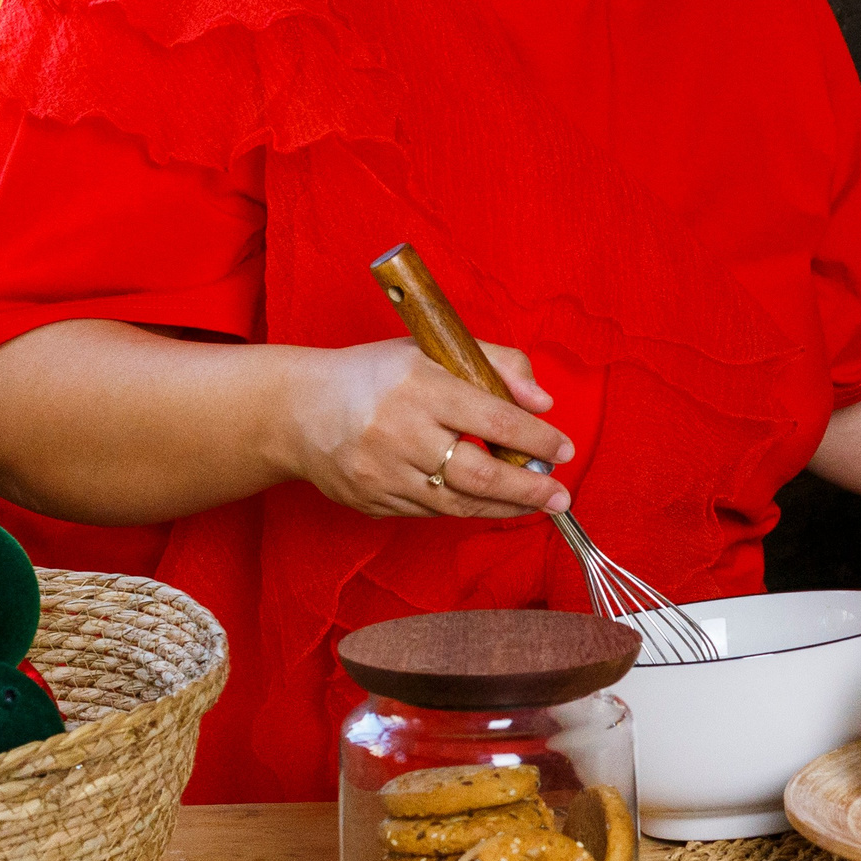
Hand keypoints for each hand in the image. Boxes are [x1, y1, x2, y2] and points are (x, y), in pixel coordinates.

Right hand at [272, 338, 574, 520]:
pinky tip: (489, 500)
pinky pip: (432, 511)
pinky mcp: (372, 502)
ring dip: (505, 506)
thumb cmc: (375, 374)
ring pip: (458, 502)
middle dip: (529, 488)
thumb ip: (496, 364)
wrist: (297, 411)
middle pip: (480, 473)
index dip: (536, 438)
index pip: (493, 419)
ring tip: (537, 504)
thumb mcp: (432, 349)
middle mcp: (399, 431)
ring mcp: (383, 473)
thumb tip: (543, 404)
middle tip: (561, 494)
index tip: (564, 447)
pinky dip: (466, 506)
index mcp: (418, 385)